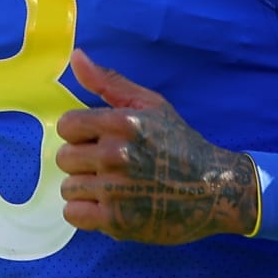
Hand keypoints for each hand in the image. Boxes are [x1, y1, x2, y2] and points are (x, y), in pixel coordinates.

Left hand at [54, 49, 258, 244]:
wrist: (213, 190)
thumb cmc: (180, 145)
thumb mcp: (150, 105)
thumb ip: (109, 83)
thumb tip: (75, 57)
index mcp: (122, 123)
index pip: (66, 126)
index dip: (79, 134)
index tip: (98, 141)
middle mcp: (116, 154)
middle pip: (64, 158)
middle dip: (83, 163)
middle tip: (109, 167)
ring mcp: (115, 189)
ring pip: (68, 188)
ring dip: (86, 190)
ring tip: (112, 188)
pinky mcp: (116, 221)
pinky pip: (73, 214)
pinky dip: (86, 213)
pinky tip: (108, 206)